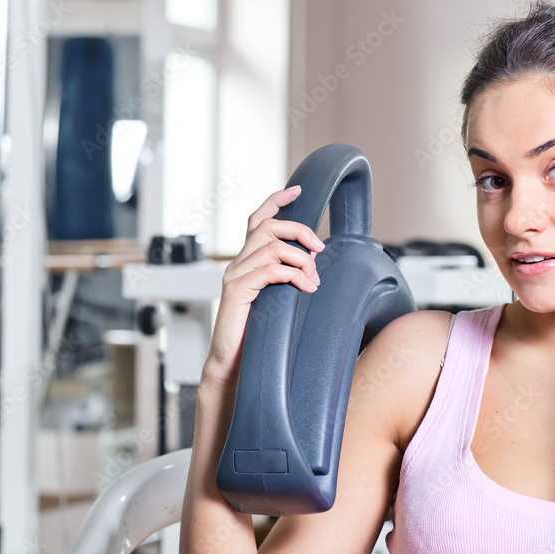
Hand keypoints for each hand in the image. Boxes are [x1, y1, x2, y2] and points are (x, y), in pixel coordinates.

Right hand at [202, 185, 325, 388]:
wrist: (234, 363)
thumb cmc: (257, 334)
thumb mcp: (277, 299)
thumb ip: (287, 278)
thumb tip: (314, 266)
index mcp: (247, 262)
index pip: (257, 220)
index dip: (275, 201)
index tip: (297, 190)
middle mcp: (237, 264)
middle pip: (267, 227)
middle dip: (299, 231)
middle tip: (320, 248)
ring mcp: (234, 276)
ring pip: (272, 247)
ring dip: (301, 260)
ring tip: (313, 280)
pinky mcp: (237, 291)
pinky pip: (270, 270)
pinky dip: (293, 275)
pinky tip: (304, 288)